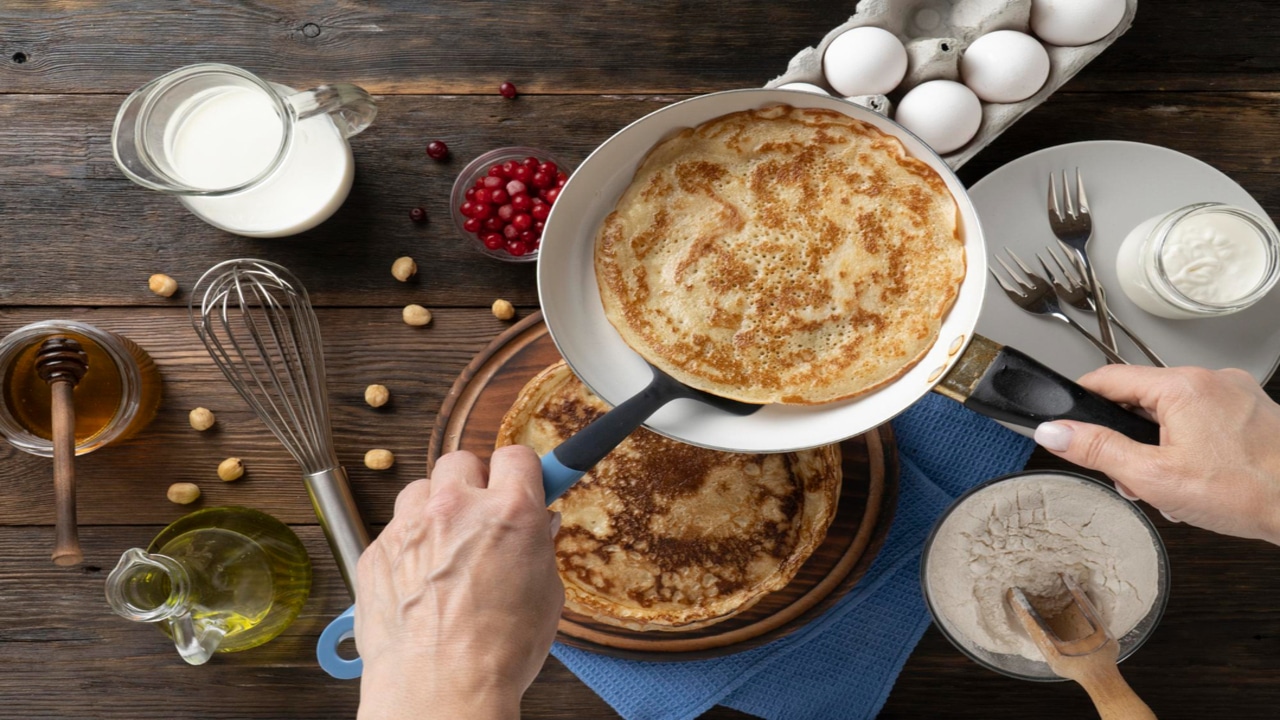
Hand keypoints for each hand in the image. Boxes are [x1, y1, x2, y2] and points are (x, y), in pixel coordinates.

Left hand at [355, 446, 563, 719]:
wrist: (438, 690)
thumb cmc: (497, 653)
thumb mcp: (546, 595)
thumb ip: (539, 548)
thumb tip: (538, 528)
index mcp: (510, 512)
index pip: (516, 456)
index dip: (520, 472)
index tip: (521, 483)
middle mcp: (456, 508)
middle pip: (461, 461)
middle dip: (473, 484)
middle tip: (481, 517)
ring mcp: (409, 526)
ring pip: (420, 490)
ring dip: (434, 509)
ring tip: (446, 550)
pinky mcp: (375, 551)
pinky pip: (394, 530)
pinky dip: (408, 546)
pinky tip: (420, 581)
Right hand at [1034, 365, 1279, 543]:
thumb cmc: (1247, 492)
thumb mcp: (1154, 476)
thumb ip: (1098, 450)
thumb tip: (1056, 432)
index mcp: (1182, 386)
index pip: (1108, 377)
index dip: (1082, 400)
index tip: (1069, 420)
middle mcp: (1211, 379)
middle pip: (1142, 397)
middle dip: (1129, 438)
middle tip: (1133, 477)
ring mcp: (1235, 393)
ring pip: (1173, 410)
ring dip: (1160, 444)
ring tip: (1173, 484)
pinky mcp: (1252, 410)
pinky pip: (1204, 417)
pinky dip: (1192, 443)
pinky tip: (1200, 475)